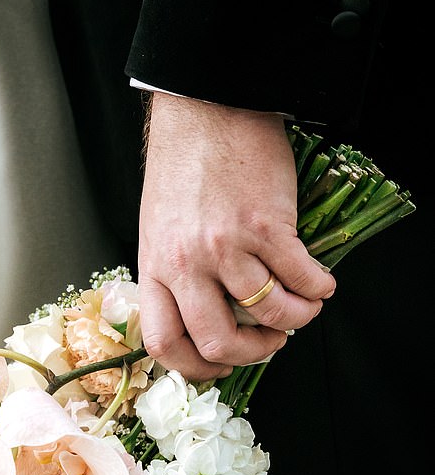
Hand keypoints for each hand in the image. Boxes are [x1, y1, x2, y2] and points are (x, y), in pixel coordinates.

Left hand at [137, 93, 335, 379]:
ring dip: (295, 320)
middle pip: (217, 342)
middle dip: (252, 355)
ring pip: (266, 314)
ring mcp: (224, 246)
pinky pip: (298, 276)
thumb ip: (176, 274)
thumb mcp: (160, 228)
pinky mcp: (264, 224)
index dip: (194, 367)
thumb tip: (210, 316)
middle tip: (270, 344)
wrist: (206, 107)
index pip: (163, 342)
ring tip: (303, 309)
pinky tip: (320, 284)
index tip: (219, 367)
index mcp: (154, 266)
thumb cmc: (183, 165)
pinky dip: (316, 288)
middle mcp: (185, 264)